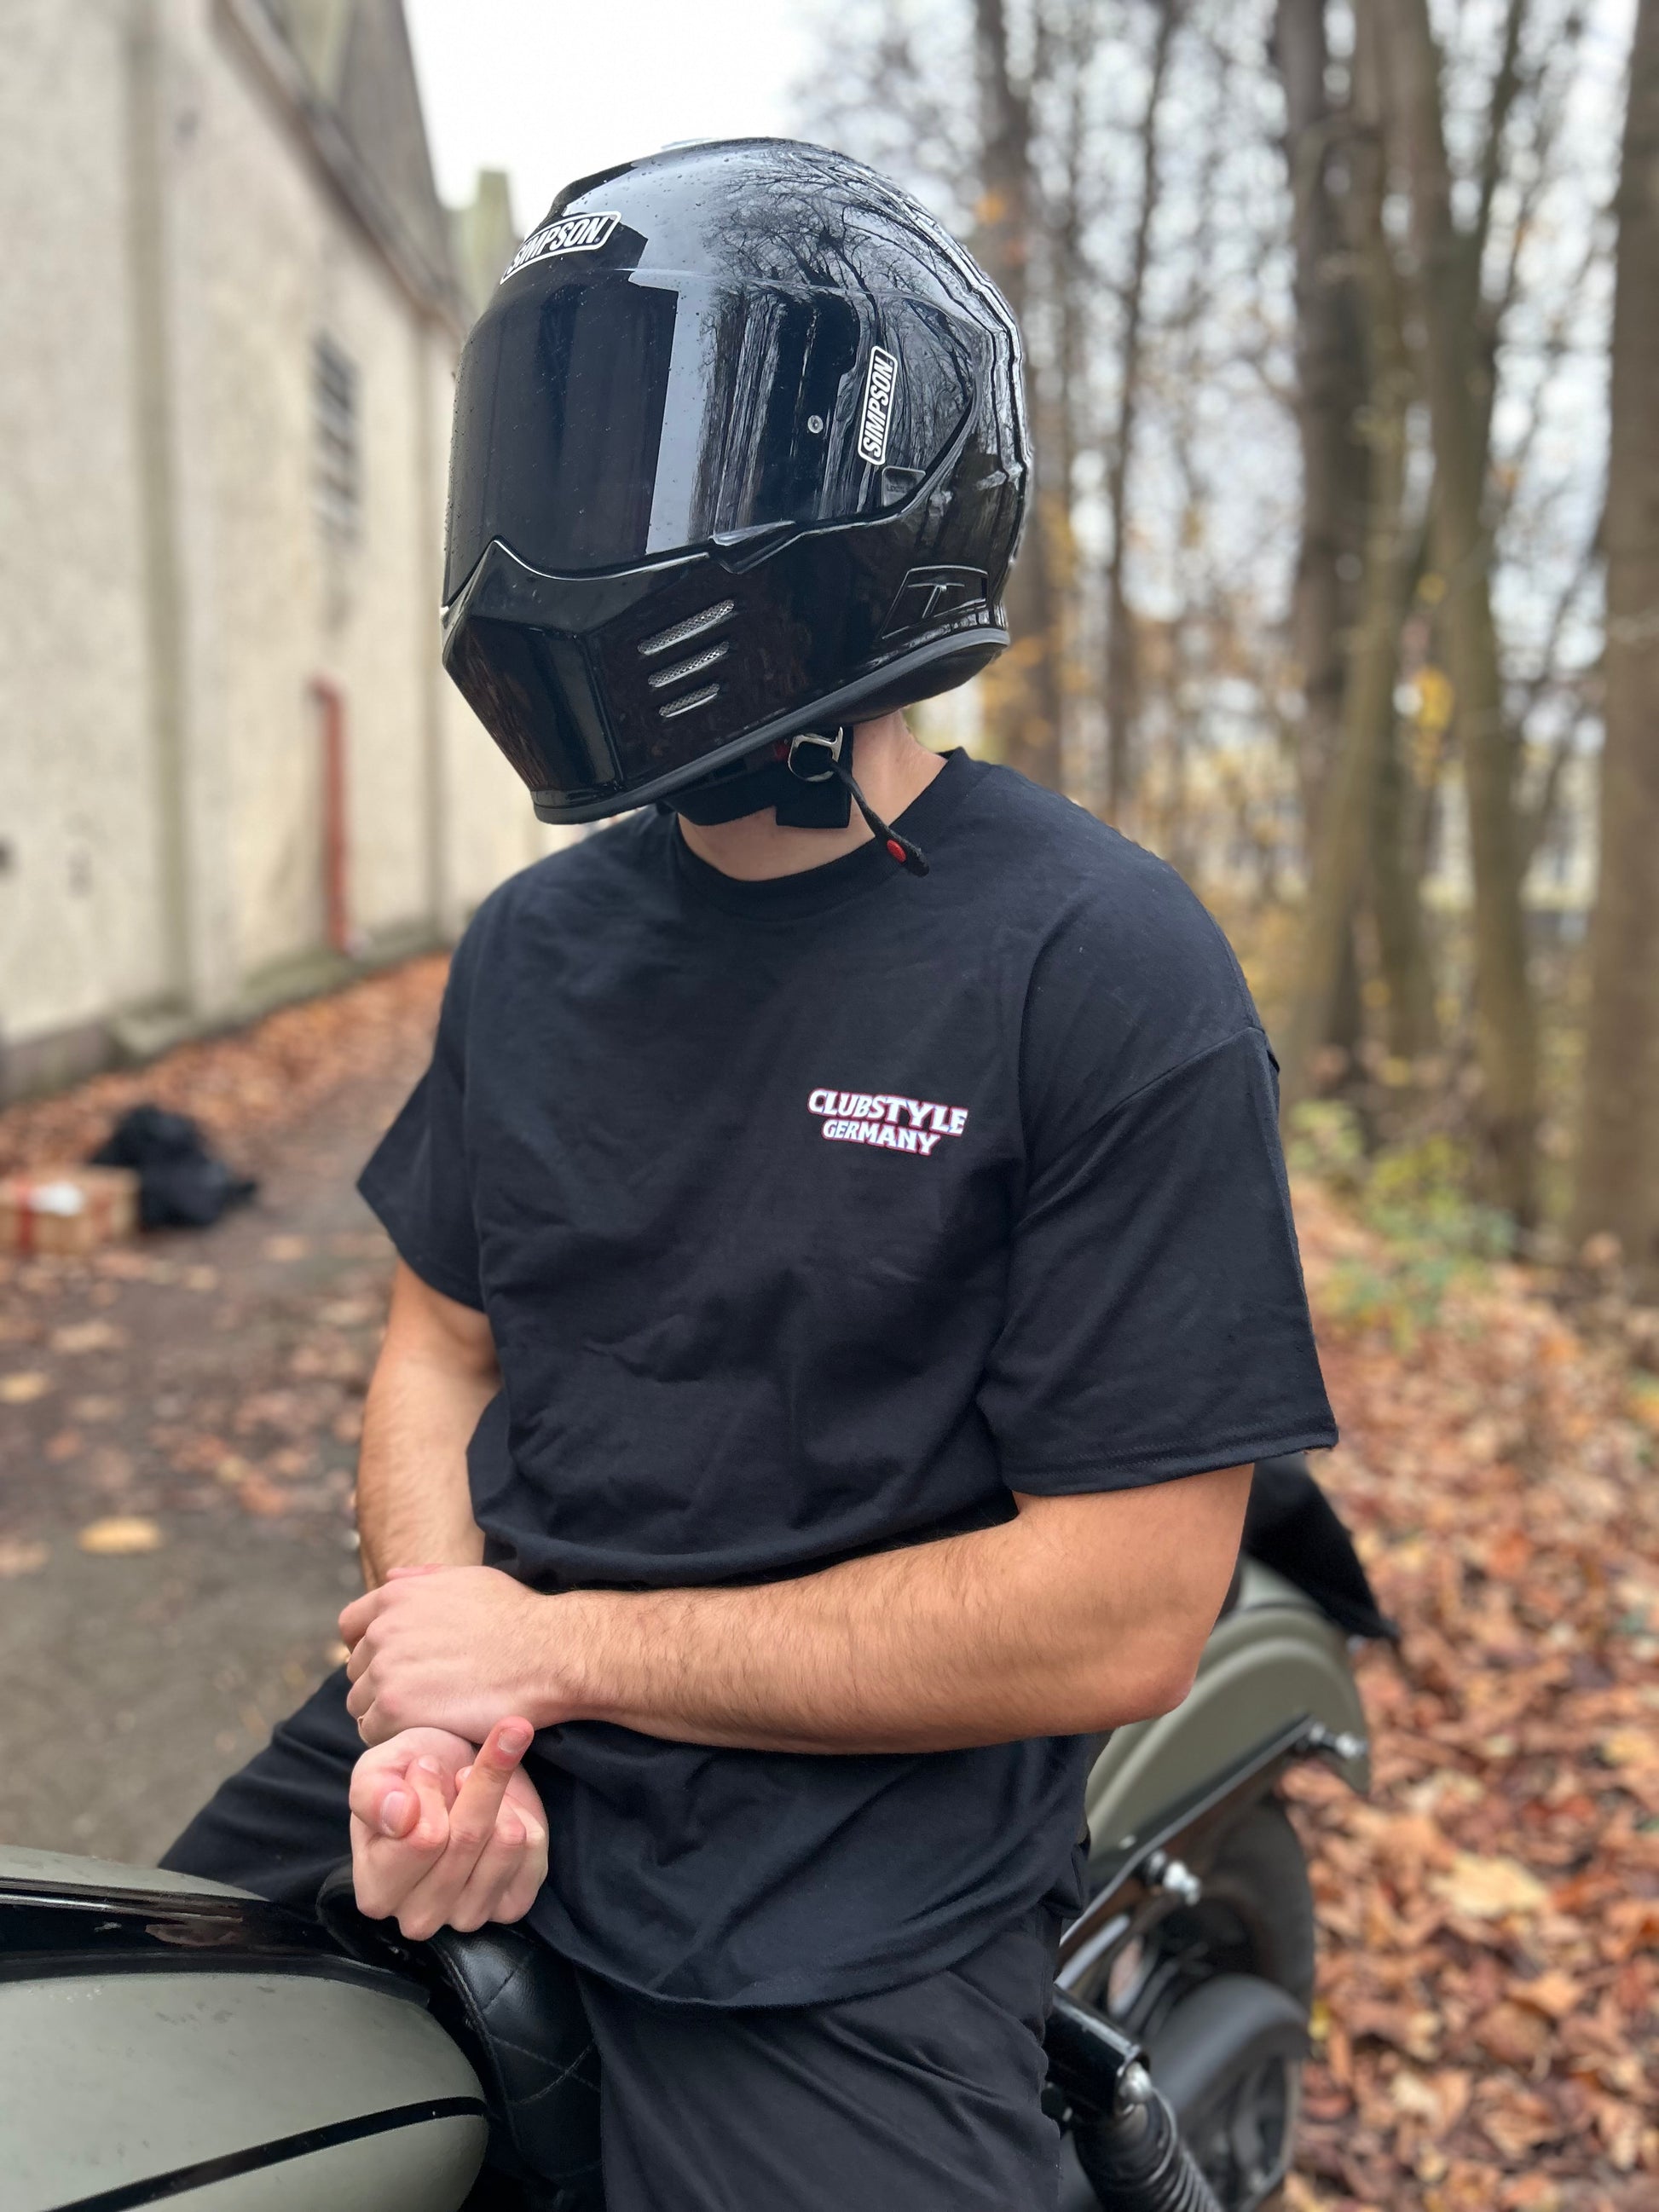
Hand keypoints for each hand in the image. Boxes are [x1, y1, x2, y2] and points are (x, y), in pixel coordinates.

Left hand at [340, 1565, 563, 1744]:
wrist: (548, 1652)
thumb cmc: (517, 1616)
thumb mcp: (469, 1578)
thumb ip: (423, 1579)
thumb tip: (390, 1576)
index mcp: (396, 1596)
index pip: (351, 1627)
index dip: (369, 1648)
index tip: (395, 1666)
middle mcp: (383, 1629)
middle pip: (358, 1669)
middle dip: (381, 1683)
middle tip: (421, 1698)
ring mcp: (387, 1669)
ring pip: (361, 1704)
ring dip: (386, 1713)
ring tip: (426, 1718)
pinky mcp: (397, 1708)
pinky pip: (373, 1732)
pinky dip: (395, 1737)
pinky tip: (427, 1731)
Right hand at [350, 1719, 548, 1938]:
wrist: (449, 1773)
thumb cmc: (407, 1778)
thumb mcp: (376, 1769)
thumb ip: (372, 1791)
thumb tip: (401, 1815)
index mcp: (376, 1892)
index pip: (423, 1838)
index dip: (428, 1787)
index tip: (426, 1765)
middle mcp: (419, 1918)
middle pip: (468, 1838)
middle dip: (473, 1782)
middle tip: (458, 1770)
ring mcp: (468, 1917)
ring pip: (507, 1840)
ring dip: (498, 1796)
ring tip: (475, 1791)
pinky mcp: (511, 1905)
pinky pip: (534, 1847)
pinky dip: (524, 1812)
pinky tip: (501, 1810)